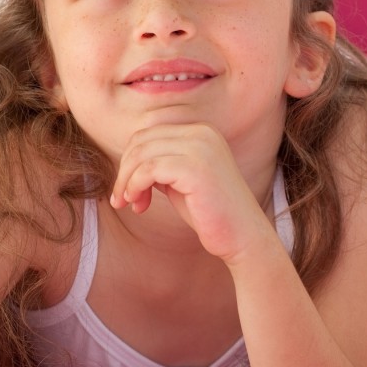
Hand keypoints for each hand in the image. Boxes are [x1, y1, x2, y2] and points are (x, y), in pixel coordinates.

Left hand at [111, 123, 276, 261]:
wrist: (243, 236)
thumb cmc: (209, 212)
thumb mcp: (180, 179)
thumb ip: (161, 163)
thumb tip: (128, 158)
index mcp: (201, 130)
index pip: (149, 132)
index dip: (131, 160)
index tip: (130, 190)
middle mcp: (202, 132)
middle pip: (141, 140)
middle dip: (125, 170)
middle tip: (123, 200)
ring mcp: (200, 147)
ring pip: (141, 154)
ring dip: (127, 181)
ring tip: (129, 204)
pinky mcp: (195, 167)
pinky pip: (148, 169)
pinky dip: (135, 186)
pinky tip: (139, 205)